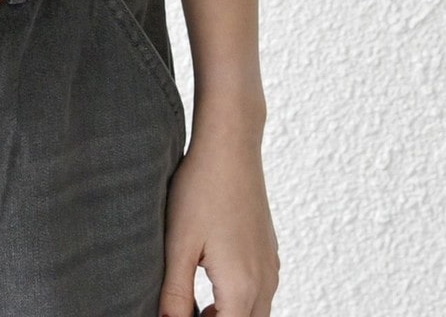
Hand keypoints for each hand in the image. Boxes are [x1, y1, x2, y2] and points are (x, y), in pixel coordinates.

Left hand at [158, 127, 279, 316]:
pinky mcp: (267, 250)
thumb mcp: (178, 244)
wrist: (230, 145)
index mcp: (242, 288)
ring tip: (191, 307)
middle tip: (184, 311)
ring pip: (255, 312)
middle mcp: (264, 281)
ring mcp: (270, 265)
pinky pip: (259, 292)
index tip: (177, 314)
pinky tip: (209, 284)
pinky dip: (238, 301)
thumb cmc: (201, 188)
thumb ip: (175, 294)